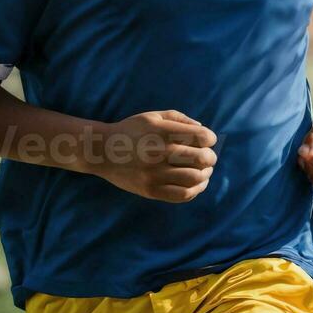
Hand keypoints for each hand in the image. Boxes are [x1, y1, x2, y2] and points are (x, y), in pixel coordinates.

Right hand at [96, 110, 216, 202]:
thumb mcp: (154, 117)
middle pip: (202, 158)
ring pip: (195, 178)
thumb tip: (204, 130)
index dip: (210, 139)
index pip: (201, 136)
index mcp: (162, 131)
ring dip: (206, 174)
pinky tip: (196, 184)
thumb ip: (180, 119)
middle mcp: (159, 152)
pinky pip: (182, 195)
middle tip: (208, 158)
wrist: (102, 151)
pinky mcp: (150, 190)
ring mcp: (154, 173)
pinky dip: (195, 190)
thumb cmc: (132, 131)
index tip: (207, 141)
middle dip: (211, 157)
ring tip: (205, 171)